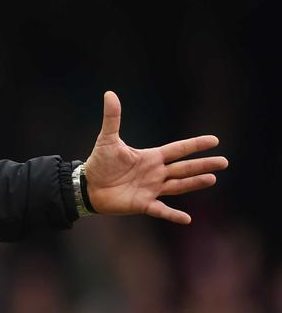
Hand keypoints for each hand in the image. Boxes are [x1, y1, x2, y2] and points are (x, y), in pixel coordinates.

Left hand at [83, 91, 227, 224]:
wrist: (87, 186)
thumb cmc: (99, 163)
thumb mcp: (107, 139)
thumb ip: (112, 118)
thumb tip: (109, 94)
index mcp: (151, 157)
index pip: (178, 149)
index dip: (195, 145)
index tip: (214, 140)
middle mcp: (156, 173)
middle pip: (184, 168)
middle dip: (203, 165)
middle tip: (224, 162)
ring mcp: (151, 189)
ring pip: (178, 186)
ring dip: (194, 183)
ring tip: (212, 179)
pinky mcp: (143, 204)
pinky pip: (161, 210)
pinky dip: (173, 215)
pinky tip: (187, 219)